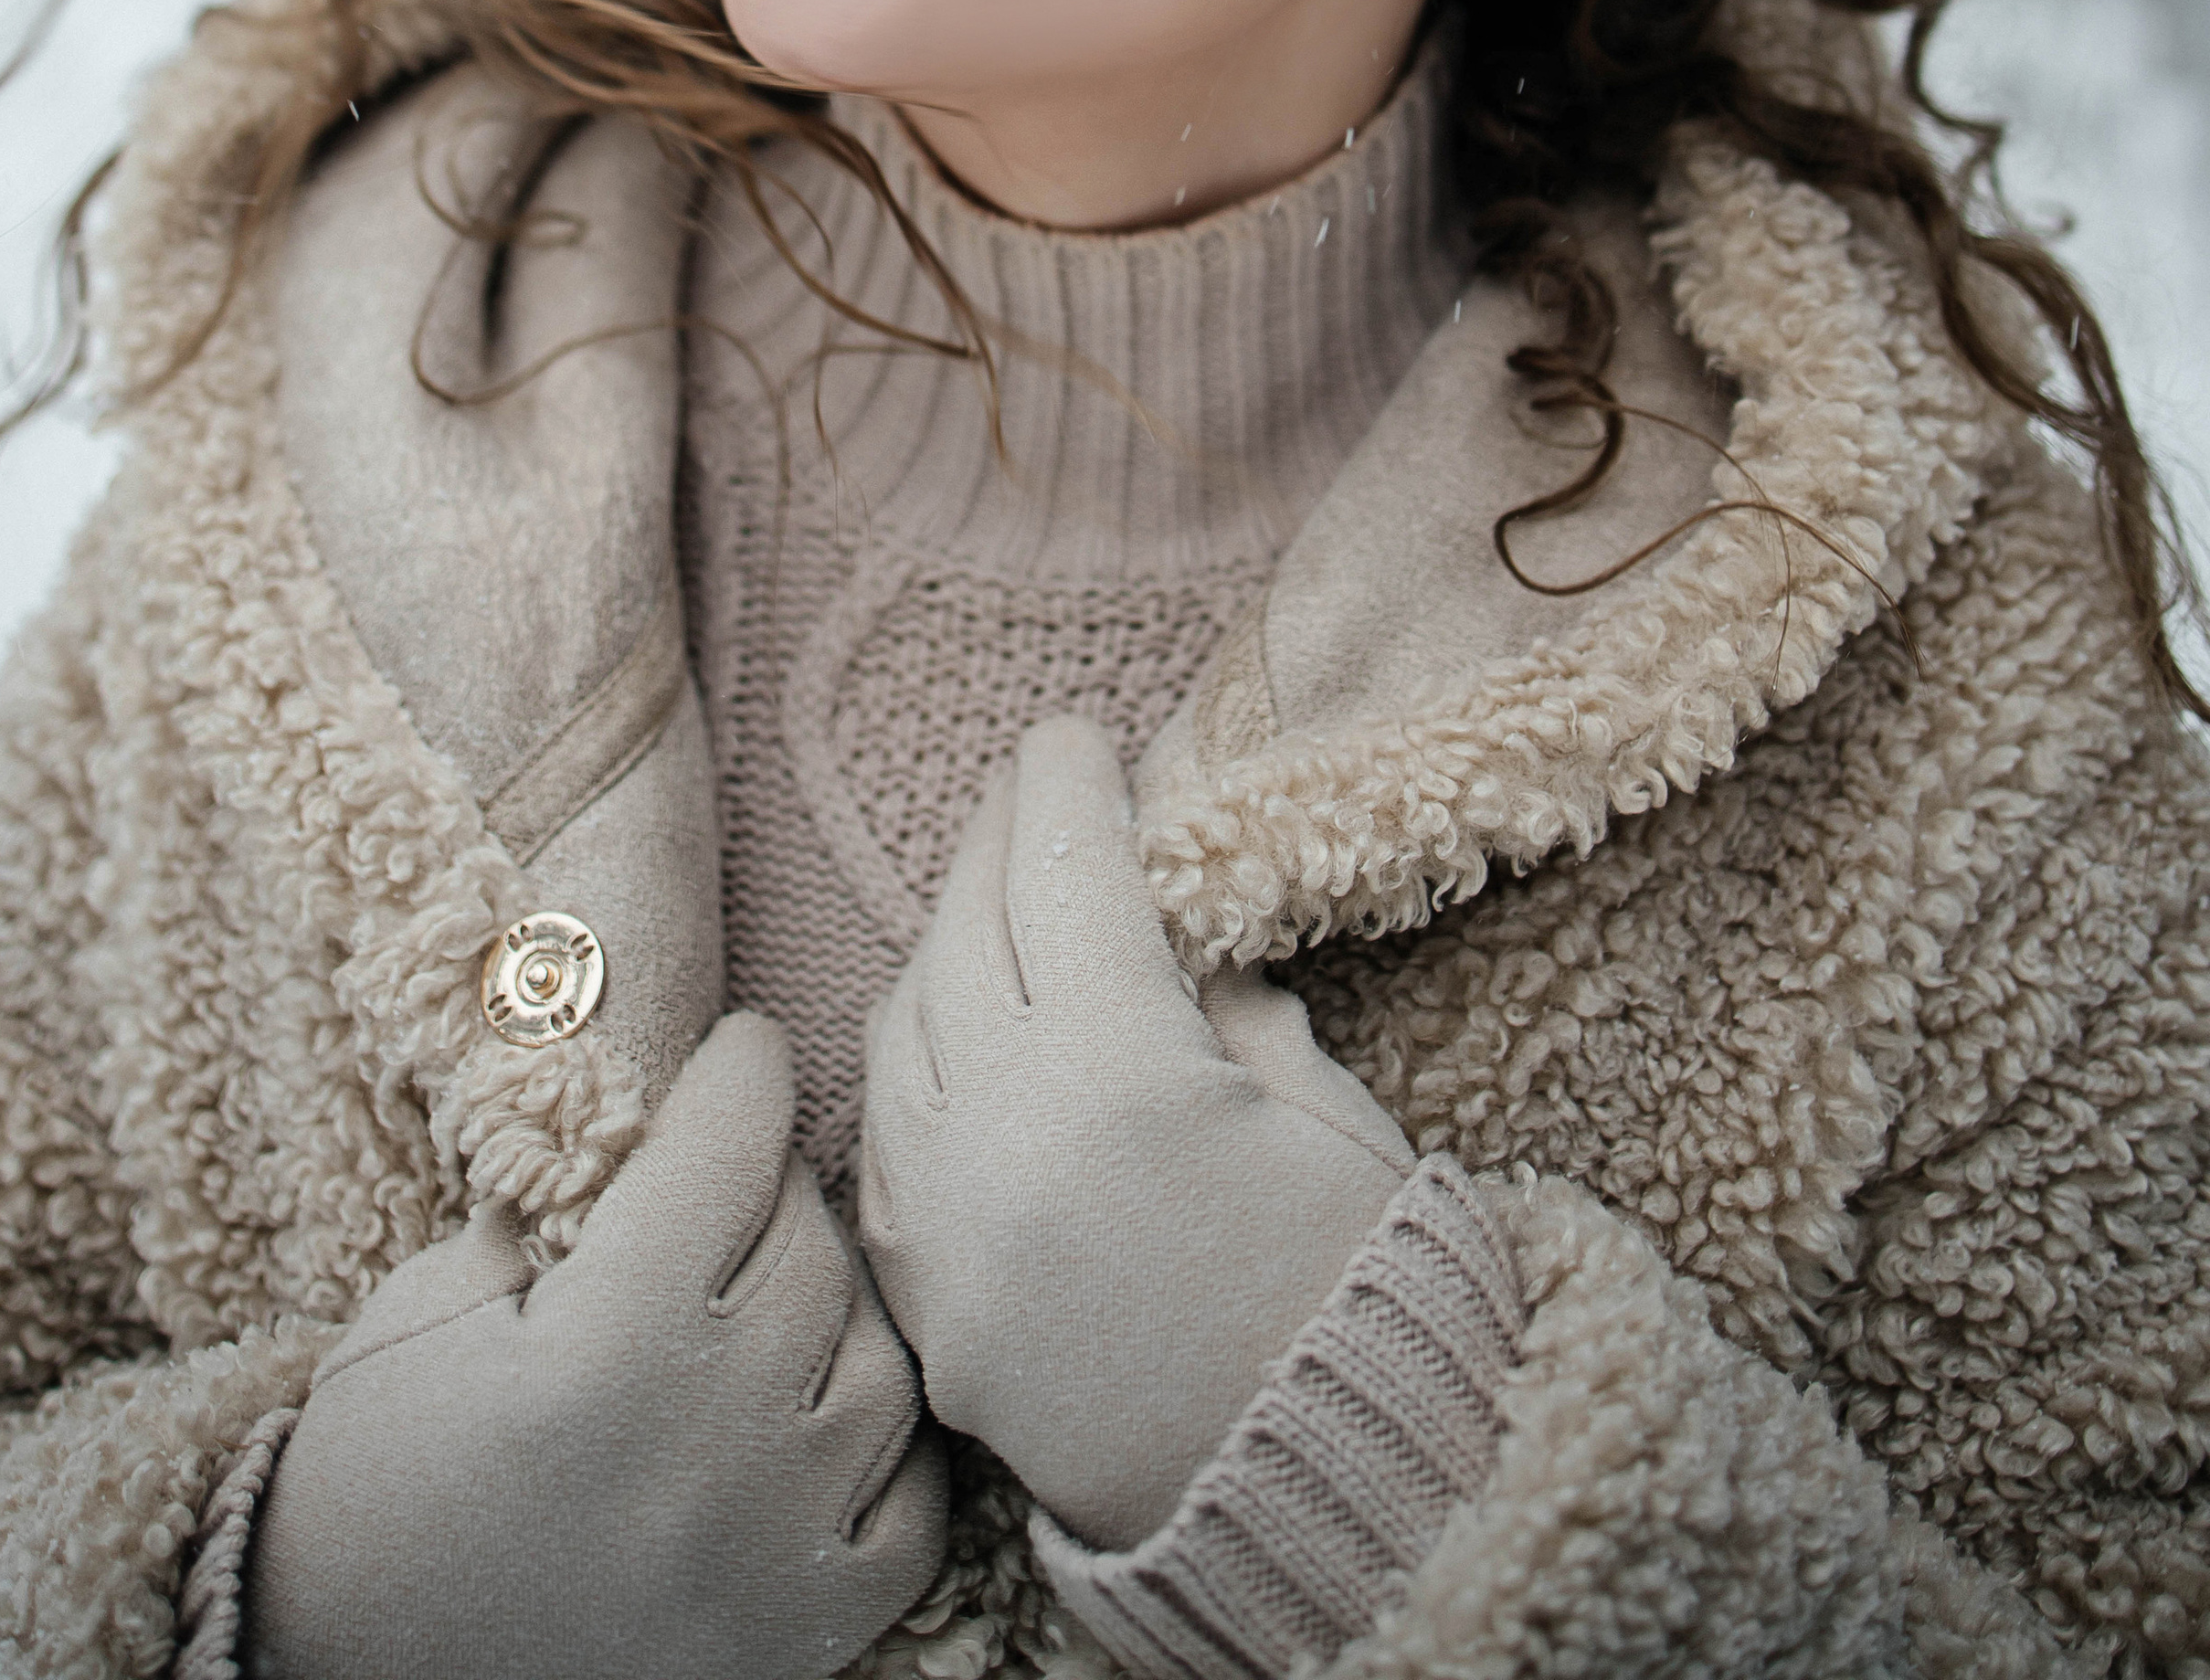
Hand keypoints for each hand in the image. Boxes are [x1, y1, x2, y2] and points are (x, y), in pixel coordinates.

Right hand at [247, 1011, 945, 1679]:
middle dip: (772, 1184)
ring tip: (770, 1297)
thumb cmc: (371, 1487)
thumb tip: (632, 1133)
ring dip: (832, 1311)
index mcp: (609, 1344)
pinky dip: (884, 1449)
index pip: (729, 1147)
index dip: (742, 1073)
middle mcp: (711, 1441)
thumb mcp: (423, 1316)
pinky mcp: (800, 1635)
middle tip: (730, 1179)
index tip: (745, 1047)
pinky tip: (823, 1413)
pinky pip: (914, 1506)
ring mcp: (769, 1546)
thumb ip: (538, 1212)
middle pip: (808, 1243)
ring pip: (879, 1363)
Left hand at [858, 717, 1415, 1553]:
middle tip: (1034, 791)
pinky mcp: (925, 1301)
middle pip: (969, 927)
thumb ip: (1228, 1001)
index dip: (1068, 785)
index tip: (1075, 735)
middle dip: (1000, 841)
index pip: (1066, 869)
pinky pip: (882, 1141)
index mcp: (1120, 1067)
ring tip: (993, 904)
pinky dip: (913, 1067)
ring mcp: (946, 1221)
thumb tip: (1172, 927)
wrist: (1316, 1503)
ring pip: (900, 1024)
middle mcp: (1005, 1131)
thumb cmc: (1356, 1293)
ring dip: (946, 945)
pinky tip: (956, 1039)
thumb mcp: (1320, 1114)